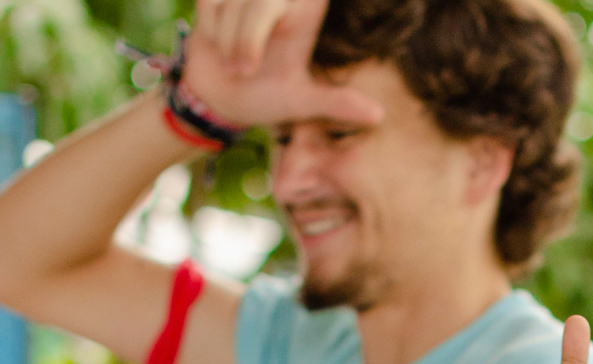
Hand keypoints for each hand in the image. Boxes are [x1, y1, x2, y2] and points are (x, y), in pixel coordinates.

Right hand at [182, 0, 382, 128]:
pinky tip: (214, 39)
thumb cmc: (263, 98)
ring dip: (226, 37)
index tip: (270, 57)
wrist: (216, 95)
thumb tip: (379, 117)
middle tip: (243, 70)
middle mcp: (280, 0)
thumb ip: (336, 103)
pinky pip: (210, 0)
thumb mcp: (301, 102)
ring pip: (234, 2)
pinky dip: (209, 24)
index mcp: (306, 14)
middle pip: (262, 3)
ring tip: (232, 61)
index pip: (312, 0)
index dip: (272, 25)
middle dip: (247, 37)